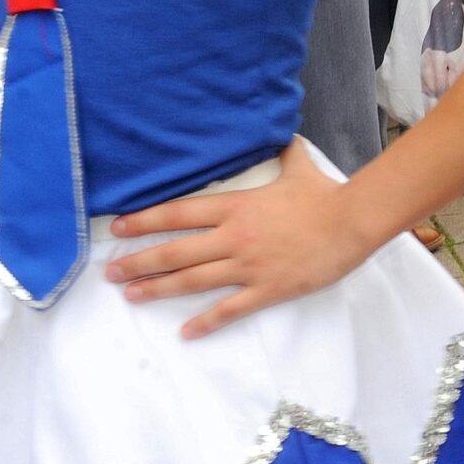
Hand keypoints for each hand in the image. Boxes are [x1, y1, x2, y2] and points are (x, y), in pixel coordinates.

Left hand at [106, 142, 382, 339]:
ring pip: (192, 280)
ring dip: (158, 288)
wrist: (353, 222)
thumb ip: (285, 152)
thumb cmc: (325, 195)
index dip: (145, 220)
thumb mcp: (299, 167)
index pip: (179, 213)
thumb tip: (283, 132)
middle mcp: (234, 237)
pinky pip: (229, 309)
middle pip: (175, 251)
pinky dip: (206, 322)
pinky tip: (185, 332)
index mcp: (237, 207)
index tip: (118, 227)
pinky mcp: (267, 288)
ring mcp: (249, 266)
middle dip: (139, 261)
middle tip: (110, 271)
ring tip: (131, 295)